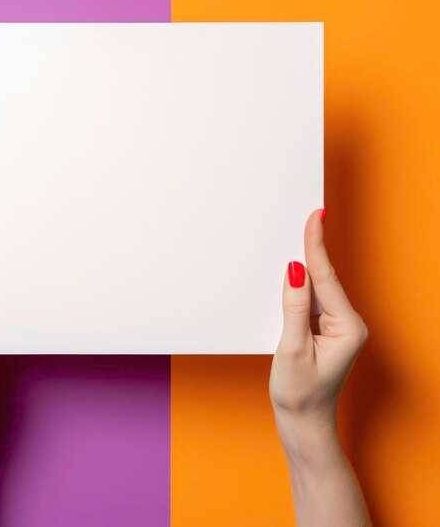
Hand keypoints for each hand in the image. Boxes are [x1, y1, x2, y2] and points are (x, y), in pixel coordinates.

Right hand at [270, 207, 367, 430]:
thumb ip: (294, 308)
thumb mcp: (292, 350)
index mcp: (347, 327)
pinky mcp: (325, 330)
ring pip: (318, 287)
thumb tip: (295, 272)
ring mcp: (337, 327)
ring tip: (299, 234)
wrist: (304, 423)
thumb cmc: (300, 394)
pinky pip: (312, 300)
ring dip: (306, 265)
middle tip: (308, 216)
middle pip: (325, 278)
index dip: (317, 245)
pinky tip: (292, 272)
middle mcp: (347, 323)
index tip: (316, 216)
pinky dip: (301, 284)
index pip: (326, 278)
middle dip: (313, 248)